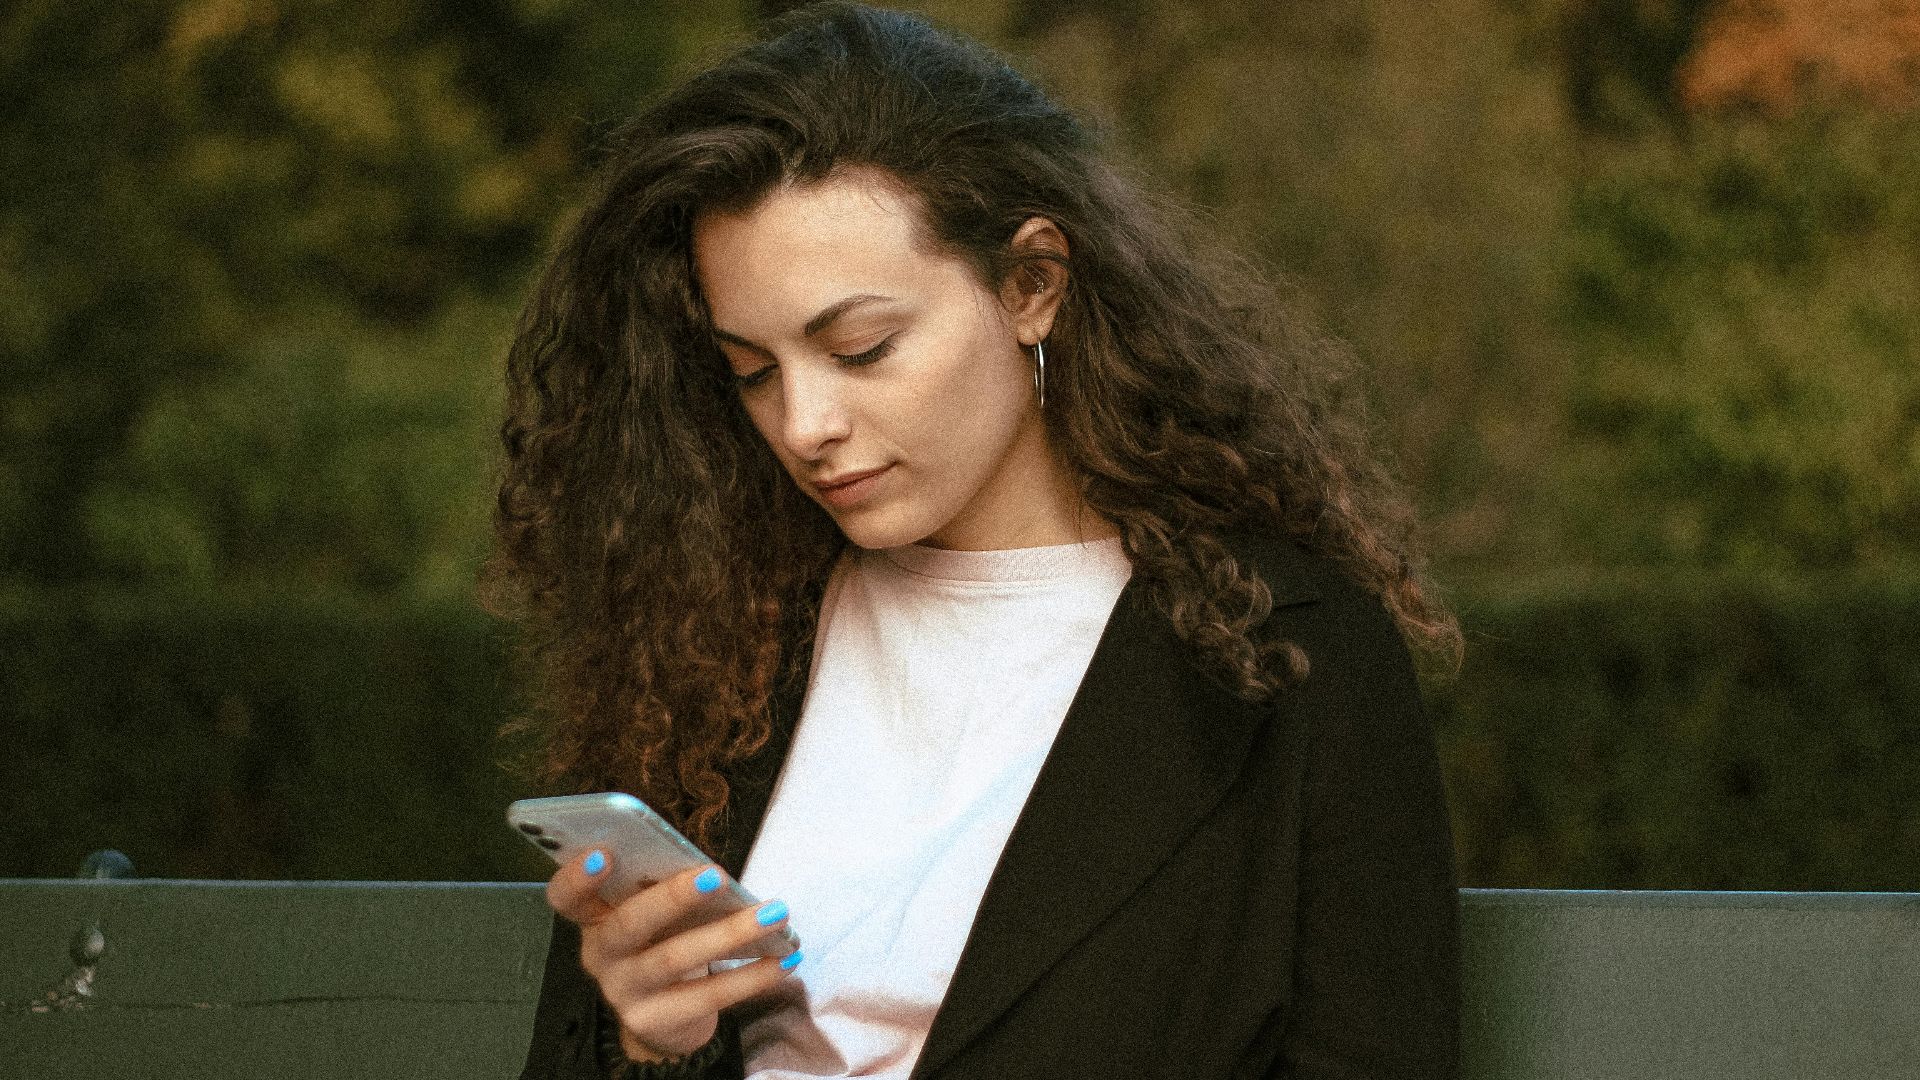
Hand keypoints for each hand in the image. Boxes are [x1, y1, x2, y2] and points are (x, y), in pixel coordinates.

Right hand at [546, 851, 801, 1063]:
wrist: (666, 1016)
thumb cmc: (664, 940)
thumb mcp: (655, 913)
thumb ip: (662, 888)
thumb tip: (707, 870)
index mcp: (593, 916)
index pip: (566, 897)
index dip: (577, 876)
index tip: (603, 854)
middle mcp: (600, 954)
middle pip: (629, 924)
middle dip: (673, 897)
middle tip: (716, 875)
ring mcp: (623, 991)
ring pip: (675, 958)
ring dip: (730, 932)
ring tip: (775, 913)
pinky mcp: (654, 1021)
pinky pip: (707, 996)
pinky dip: (751, 976)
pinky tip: (784, 958)